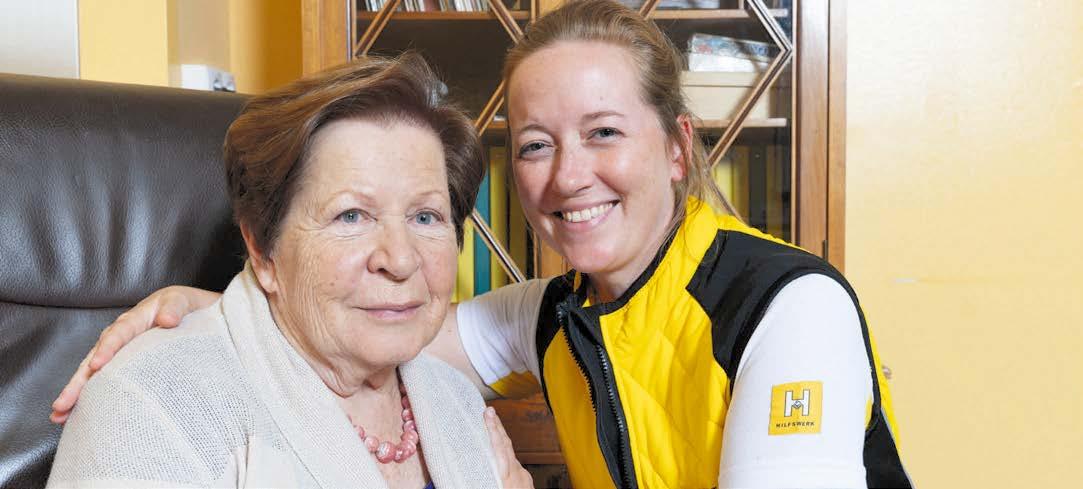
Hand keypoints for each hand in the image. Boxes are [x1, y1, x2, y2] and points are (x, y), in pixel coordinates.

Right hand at [49, 285, 219, 423]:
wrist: (186, 311)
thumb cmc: (181, 306)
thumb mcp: (181, 300)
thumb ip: (175, 308)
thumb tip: (168, 319)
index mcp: (133, 321)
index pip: (118, 335)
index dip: (107, 349)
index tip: (98, 365)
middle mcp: (119, 338)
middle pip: (94, 359)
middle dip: (78, 382)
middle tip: (63, 403)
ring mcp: (118, 353)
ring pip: (92, 374)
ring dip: (76, 394)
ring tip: (59, 414)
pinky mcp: (122, 365)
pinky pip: (103, 381)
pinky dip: (89, 396)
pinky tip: (74, 414)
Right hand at [485, 406, 532, 488]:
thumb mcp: (493, 487)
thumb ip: (484, 478)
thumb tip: (472, 471)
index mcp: (507, 477)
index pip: (498, 448)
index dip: (492, 429)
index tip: (488, 414)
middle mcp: (518, 474)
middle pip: (506, 445)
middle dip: (497, 426)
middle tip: (489, 410)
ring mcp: (524, 476)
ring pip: (510, 453)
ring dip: (501, 438)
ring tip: (493, 424)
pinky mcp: (526, 480)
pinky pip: (515, 463)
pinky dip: (507, 454)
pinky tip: (501, 451)